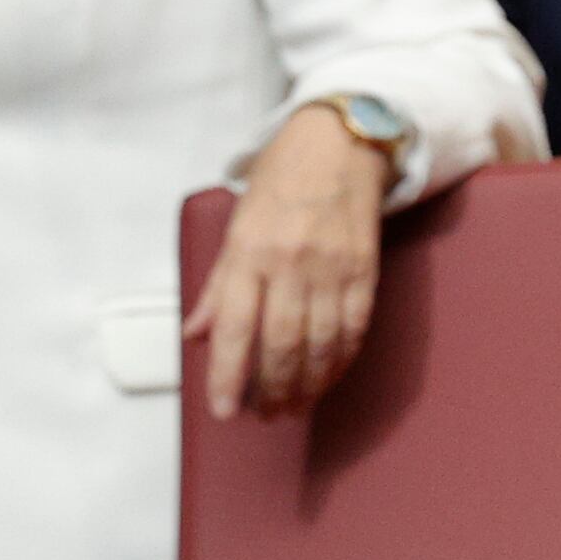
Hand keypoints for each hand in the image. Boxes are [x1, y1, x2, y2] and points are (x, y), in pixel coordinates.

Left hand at [190, 106, 394, 418]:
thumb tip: (196, 334)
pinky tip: (327, 378)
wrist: (339, 145)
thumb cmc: (281, 181)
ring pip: (320, 345)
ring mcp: (332, 268)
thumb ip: (218, 285)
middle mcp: (291, 263)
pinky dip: (340, 361)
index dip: (228, 375)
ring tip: (293, 406)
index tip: (224, 409)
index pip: (236, 327)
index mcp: (250, 250)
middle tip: (265, 414)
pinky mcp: (365, 271)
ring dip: (306, 385)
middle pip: (282, 344)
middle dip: (272, 389)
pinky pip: (353, 329)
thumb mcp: (235, 224)